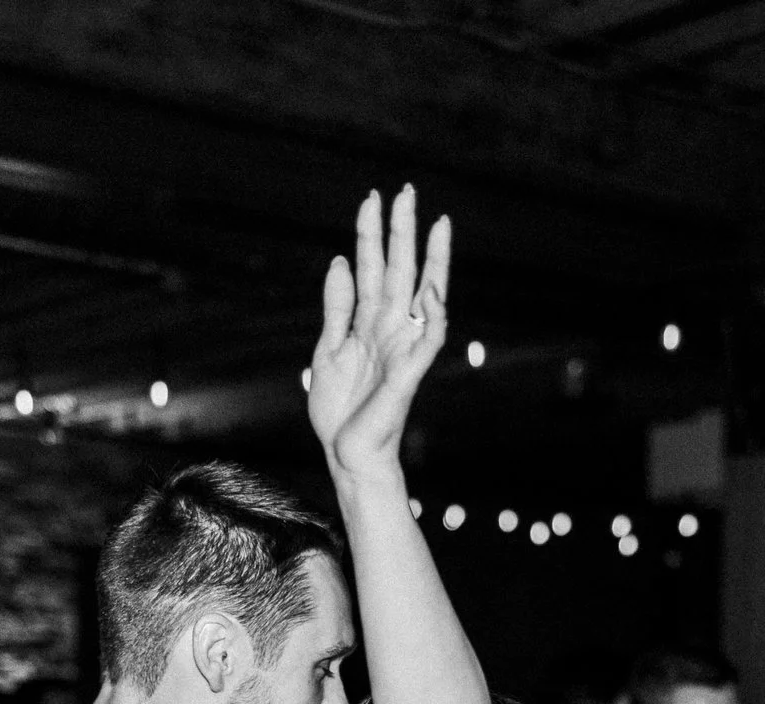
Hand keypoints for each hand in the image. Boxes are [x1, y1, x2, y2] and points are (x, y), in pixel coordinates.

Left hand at [309, 185, 449, 475]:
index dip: (372, 233)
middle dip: (402, 230)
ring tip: (436, 221)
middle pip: (399, 268)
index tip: (373, 197)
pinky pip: (430, 338)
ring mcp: (403, 346)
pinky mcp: (410, 371)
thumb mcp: (328, 348)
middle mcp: (390, 327)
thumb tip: (343, 261)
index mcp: (368, 322)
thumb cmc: (339, 410)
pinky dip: (435, 312)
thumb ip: (337, 307)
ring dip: (429, 258)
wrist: (346, 453)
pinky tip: (434, 285)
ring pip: (423, 292)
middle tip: (407, 189)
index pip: (373, 267)